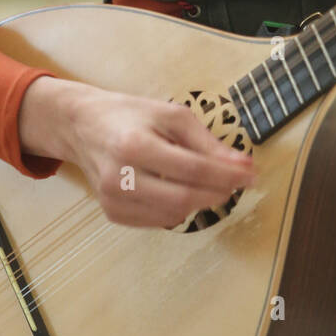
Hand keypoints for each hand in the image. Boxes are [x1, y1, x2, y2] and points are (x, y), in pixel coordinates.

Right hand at [19, 76, 256, 227]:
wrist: (83, 126)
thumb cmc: (130, 115)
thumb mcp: (170, 114)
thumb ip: (206, 142)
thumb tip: (241, 165)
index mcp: (135, 146)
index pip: (193, 170)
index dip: (227, 175)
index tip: (251, 174)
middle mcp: (120, 177)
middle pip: (184, 198)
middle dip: (218, 192)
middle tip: (237, 181)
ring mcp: (113, 200)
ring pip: (174, 214)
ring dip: (200, 201)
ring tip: (208, 182)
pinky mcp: (112, 214)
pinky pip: (158, 220)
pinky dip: (177, 208)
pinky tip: (179, 189)